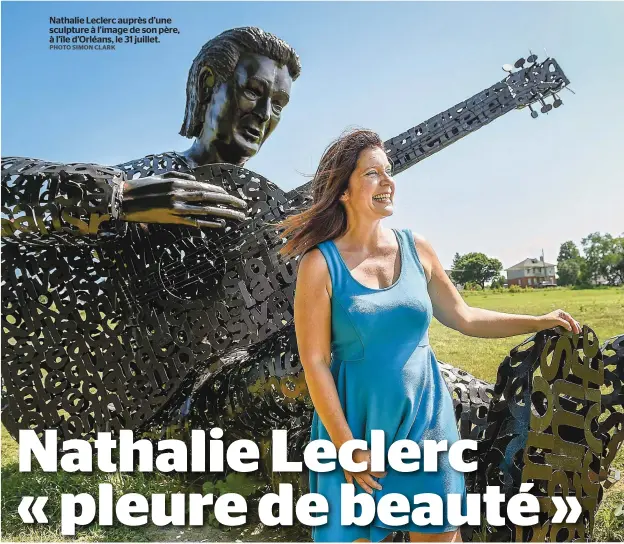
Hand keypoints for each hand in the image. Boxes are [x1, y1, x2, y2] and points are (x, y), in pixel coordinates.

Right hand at [118, 171, 247, 227]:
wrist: (122, 200)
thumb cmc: (140, 187)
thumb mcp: (160, 177)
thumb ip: (177, 176)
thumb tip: (193, 180)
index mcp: (177, 183)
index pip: (204, 187)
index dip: (219, 192)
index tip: (230, 196)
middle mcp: (179, 194)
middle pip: (210, 197)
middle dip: (229, 201)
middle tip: (244, 206)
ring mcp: (176, 208)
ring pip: (206, 210)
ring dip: (225, 213)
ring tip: (239, 216)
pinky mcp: (171, 219)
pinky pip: (194, 221)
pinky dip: (208, 223)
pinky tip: (221, 224)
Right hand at [343, 449, 386, 493]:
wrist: (346, 448)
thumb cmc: (359, 448)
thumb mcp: (370, 452)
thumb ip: (376, 459)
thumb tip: (382, 464)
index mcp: (368, 468)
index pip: (378, 474)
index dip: (383, 474)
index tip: (385, 473)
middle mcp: (362, 473)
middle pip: (370, 481)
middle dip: (376, 485)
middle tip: (380, 488)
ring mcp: (354, 474)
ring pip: (361, 483)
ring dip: (366, 488)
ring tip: (371, 492)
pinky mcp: (348, 472)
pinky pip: (349, 480)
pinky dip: (350, 484)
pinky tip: (352, 488)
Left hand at [538, 309, 580, 333]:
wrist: (537, 324)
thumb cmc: (546, 321)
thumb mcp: (557, 321)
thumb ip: (565, 323)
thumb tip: (570, 328)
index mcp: (561, 312)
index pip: (570, 319)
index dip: (574, 325)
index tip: (577, 331)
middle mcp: (560, 315)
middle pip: (570, 320)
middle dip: (575, 326)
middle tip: (579, 332)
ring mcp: (558, 319)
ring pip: (568, 323)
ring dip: (572, 327)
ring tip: (576, 332)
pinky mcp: (555, 323)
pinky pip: (564, 325)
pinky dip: (568, 328)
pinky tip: (570, 331)